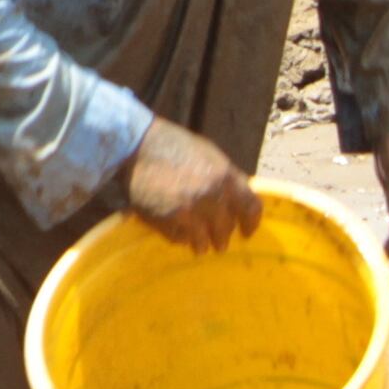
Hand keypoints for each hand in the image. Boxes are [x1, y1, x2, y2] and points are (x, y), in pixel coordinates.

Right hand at [121, 118, 261, 248]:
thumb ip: (226, 178)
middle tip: (218, 242)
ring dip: (201, 243)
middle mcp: (213, 196)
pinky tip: (173, 227)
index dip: (251, 224)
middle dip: (222, 237)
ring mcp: (191, 210)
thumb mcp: (209, 155)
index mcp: (226, 176)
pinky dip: (179, 237)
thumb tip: (236, 200)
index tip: (246, 233)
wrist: (137, 145)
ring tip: (196, 244)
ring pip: (204, 241)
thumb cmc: (173, 145)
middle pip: (227, 229)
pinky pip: (180, 239)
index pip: (251, 208)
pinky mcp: (169, 220)